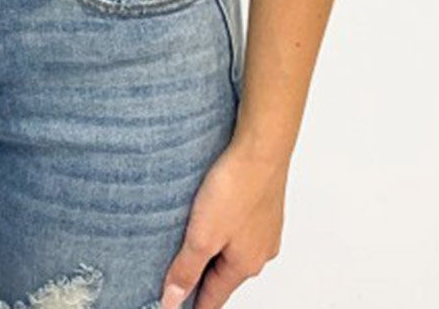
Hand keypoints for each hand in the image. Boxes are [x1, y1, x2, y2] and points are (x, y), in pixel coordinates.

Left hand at [159, 136, 289, 308]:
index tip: (180, 308)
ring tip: (192, 239)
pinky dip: (225, 226)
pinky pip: (241, 225)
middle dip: (203, 275)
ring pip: (233, 247)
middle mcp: (260, 251)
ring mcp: (265, 228)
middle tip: (179, 272)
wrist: (262, 146)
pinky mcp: (264, 205)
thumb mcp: (202, 235)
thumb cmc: (237, 187)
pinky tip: (215, 211)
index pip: (215, 298)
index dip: (195, 305)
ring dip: (214, 247)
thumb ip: (186, 269)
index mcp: (244, 265)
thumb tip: (173, 301)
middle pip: (224, 274)